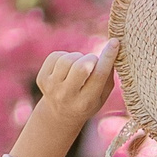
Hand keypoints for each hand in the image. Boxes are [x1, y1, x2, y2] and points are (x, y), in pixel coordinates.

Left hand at [8, 38, 120, 156]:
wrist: (60, 114)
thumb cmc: (88, 101)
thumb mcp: (102, 96)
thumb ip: (108, 76)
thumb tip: (112, 48)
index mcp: (86, 102)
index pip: (99, 75)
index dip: (108, 57)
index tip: (115, 42)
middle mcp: (67, 96)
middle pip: (81, 66)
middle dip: (91, 58)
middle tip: (93, 62)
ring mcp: (52, 88)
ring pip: (68, 59)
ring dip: (78, 57)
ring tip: (79, 66)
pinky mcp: (41, 79)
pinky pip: (56, 56)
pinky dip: (65, 56)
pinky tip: (67, 67)